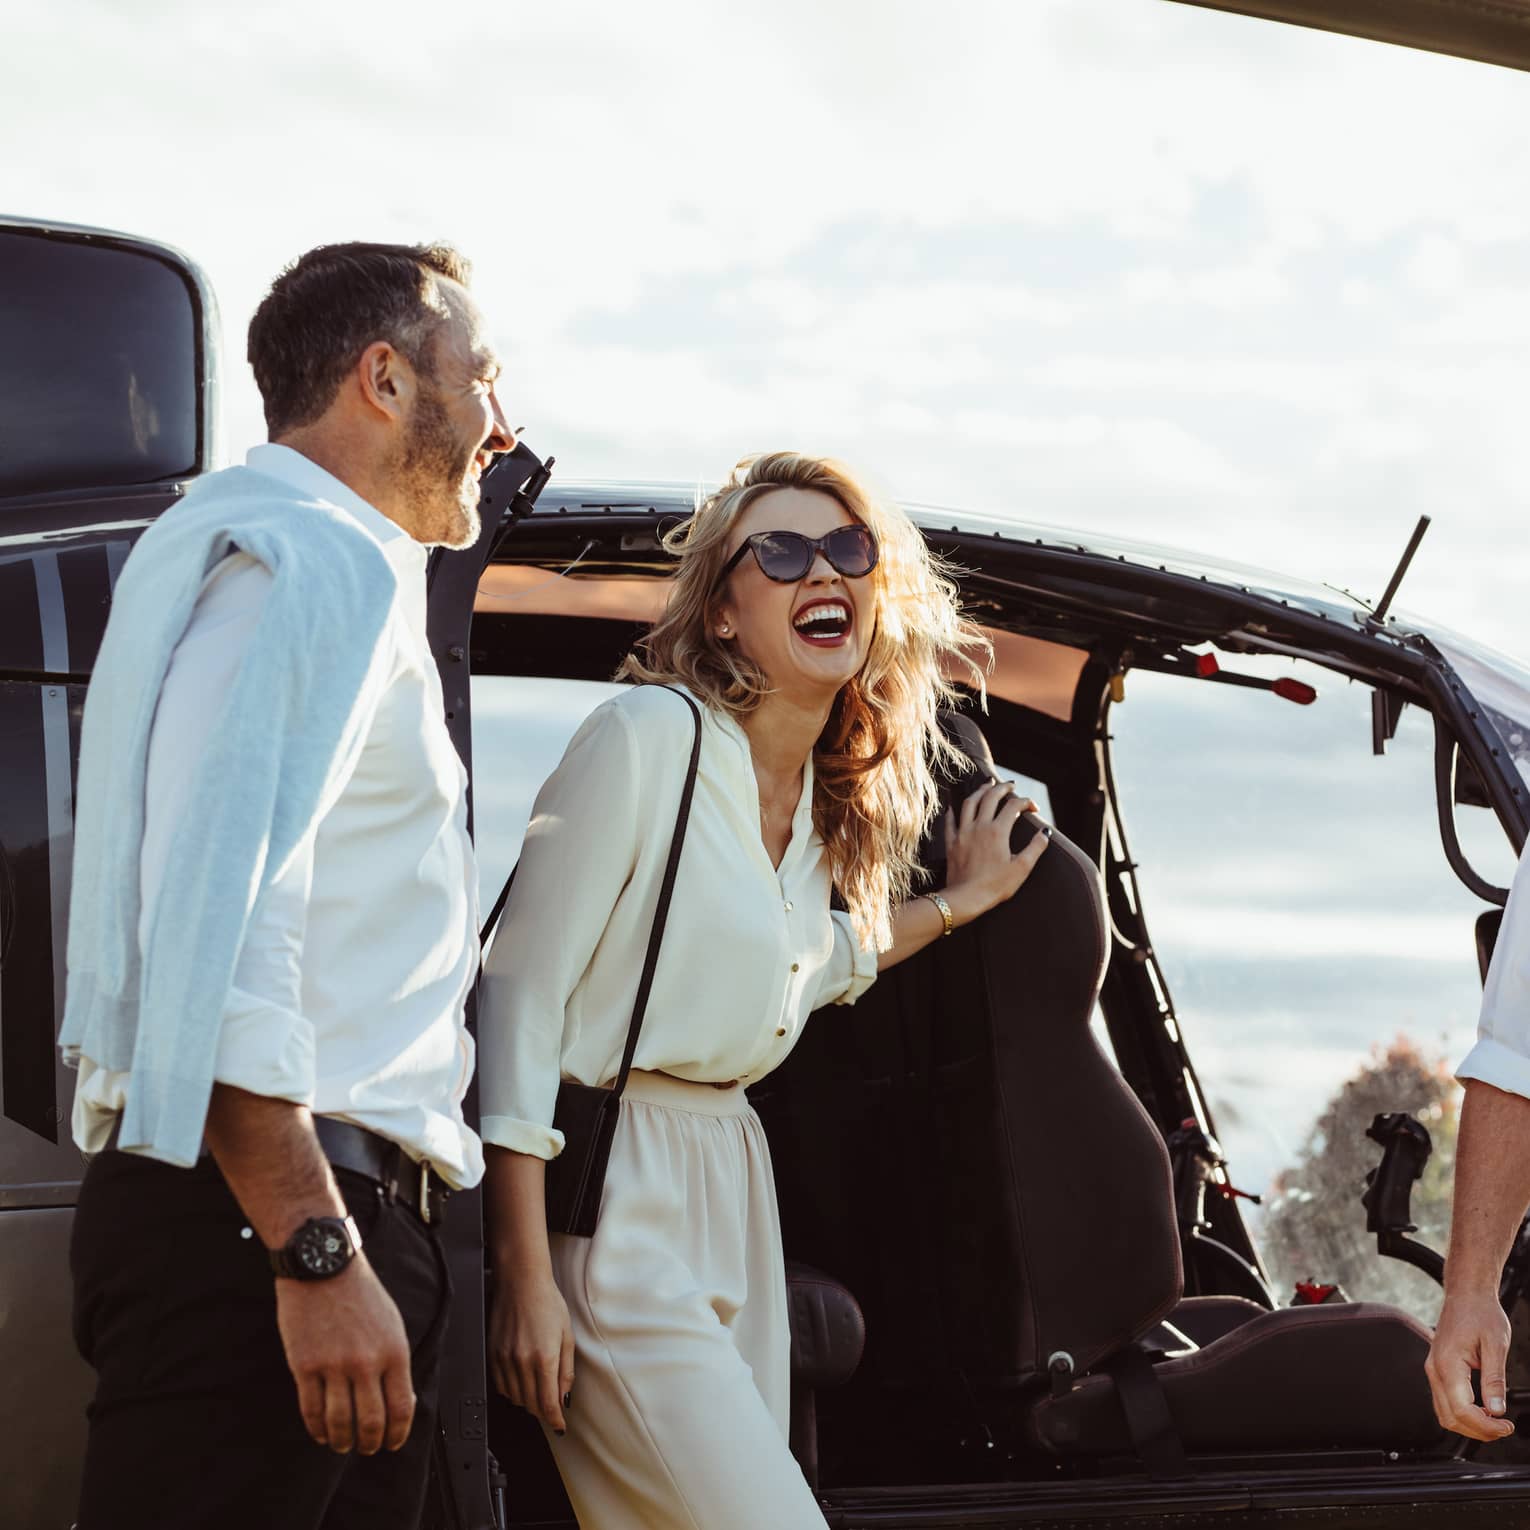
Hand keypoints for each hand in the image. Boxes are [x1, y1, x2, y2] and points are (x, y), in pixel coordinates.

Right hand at [276, 1256, 414, 1453]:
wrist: (324, 1267)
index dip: (398, 1434)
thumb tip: (399, 1400)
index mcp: (394, 1350)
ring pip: (340, 1422)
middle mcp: (366, 1362)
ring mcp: (334, 1365)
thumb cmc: (360, 1293)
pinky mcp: (305, 1366)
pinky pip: (311, 1410)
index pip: (401, 1408)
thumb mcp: (392, 1322)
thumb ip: (395, 1361)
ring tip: (343, 1445)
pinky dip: (317, 1429)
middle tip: (366, 1448)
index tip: (392, 1443)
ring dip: (342, 1442)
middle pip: (371, 1423)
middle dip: (370, 1444)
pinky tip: (321, 1433)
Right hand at [489, 1267, 575, 1433]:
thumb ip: (566, 1370)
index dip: (555, 1420)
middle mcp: (522, 1362)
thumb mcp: (567, 1335)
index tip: (559, 1426)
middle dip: (543, 1412)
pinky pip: (500, 1386)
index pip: (548, 1403)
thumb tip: (564, 1396)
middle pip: (531, 1404)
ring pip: (515, 1398)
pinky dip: (512, 1392)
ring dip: (528, 1403)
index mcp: (544, 1358)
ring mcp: (504, 1360)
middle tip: (551, 1410)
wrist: (521, 1283)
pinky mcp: (492, 1355)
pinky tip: (521, 1384)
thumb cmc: (547, 1303)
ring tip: (538, 1395)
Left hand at [942, 780, 1050, 925]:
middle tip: (1010, 785)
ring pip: (970, 803)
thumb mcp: (1021, 868)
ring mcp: (963, 833)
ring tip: (986, 785)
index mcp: (998, 831)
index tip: (1032, 807)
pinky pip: (950, 822)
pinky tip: (954, 807)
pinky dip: (953, 812)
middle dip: (1003, 788)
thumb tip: (1045, 833)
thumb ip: (1035, 848)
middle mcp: (979, 826)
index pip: (1013, 806)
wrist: (966, 898)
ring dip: (980, 791)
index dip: (1025, 802)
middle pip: (990, 797)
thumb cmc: (995, 886)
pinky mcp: (952, 843)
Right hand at [1427, 1287, 1515, 1440]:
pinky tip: (1482, 1410)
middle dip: (1478, 1431)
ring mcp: (1433, 1369)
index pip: (1462, 1410)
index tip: (1506, 1426)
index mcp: (1448, 1364)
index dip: (1486, 1426)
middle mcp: (1435, 1369)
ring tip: (1494, 1421)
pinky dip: (1462, 1413)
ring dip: (1469, 1425)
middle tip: (1503, 1427)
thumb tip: (1496, 1410)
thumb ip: (1494, 1380)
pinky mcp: (1438, 1369)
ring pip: (1444, 1413)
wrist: (1466, 1295)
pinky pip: (1444, 1401)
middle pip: (1450, 1418)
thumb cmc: (1480, 1313)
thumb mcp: (1496, 1345)